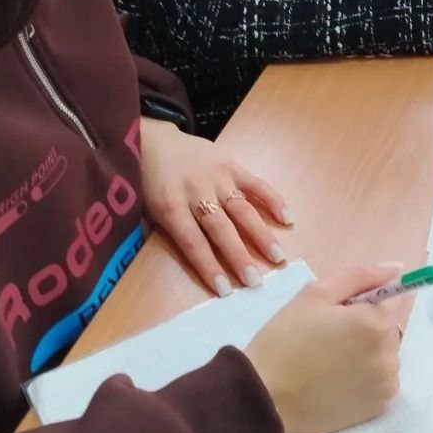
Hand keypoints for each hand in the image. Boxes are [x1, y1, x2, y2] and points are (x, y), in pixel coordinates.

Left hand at [139, 118, 291, 296]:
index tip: (225, 290)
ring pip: (242, 209)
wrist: (151, 141)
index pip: (193, 242)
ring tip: (278, 257)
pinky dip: (272, 199)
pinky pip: (255, 183)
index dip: (209, 266)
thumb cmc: (148, 183)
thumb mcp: (145, 210)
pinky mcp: (231, 164)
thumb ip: (166, 234)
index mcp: (170, 206)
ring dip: (261, 235)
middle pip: (221, 228)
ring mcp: (216, 177)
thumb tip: (191, 263)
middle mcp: (196, 192)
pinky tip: (287, 218)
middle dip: (239, 256)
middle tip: (256, 281)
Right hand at [245, 266, 412, 432]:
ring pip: (386, 354)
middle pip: (390, 328)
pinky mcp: (378, 408)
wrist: (265, 399)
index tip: (344, 309)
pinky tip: (336, 379)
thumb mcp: (315, 295)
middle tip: (329, 334)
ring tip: (331, 359)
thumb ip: (360, 277)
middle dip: (368, 325)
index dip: (369, 299)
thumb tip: (396, 269)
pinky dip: (366, 375)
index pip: (395, 297)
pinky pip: (381, 380)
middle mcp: (390, 356)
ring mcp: (386, 385)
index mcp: (377, 324)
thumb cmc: (285, 341)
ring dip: (368, 351)